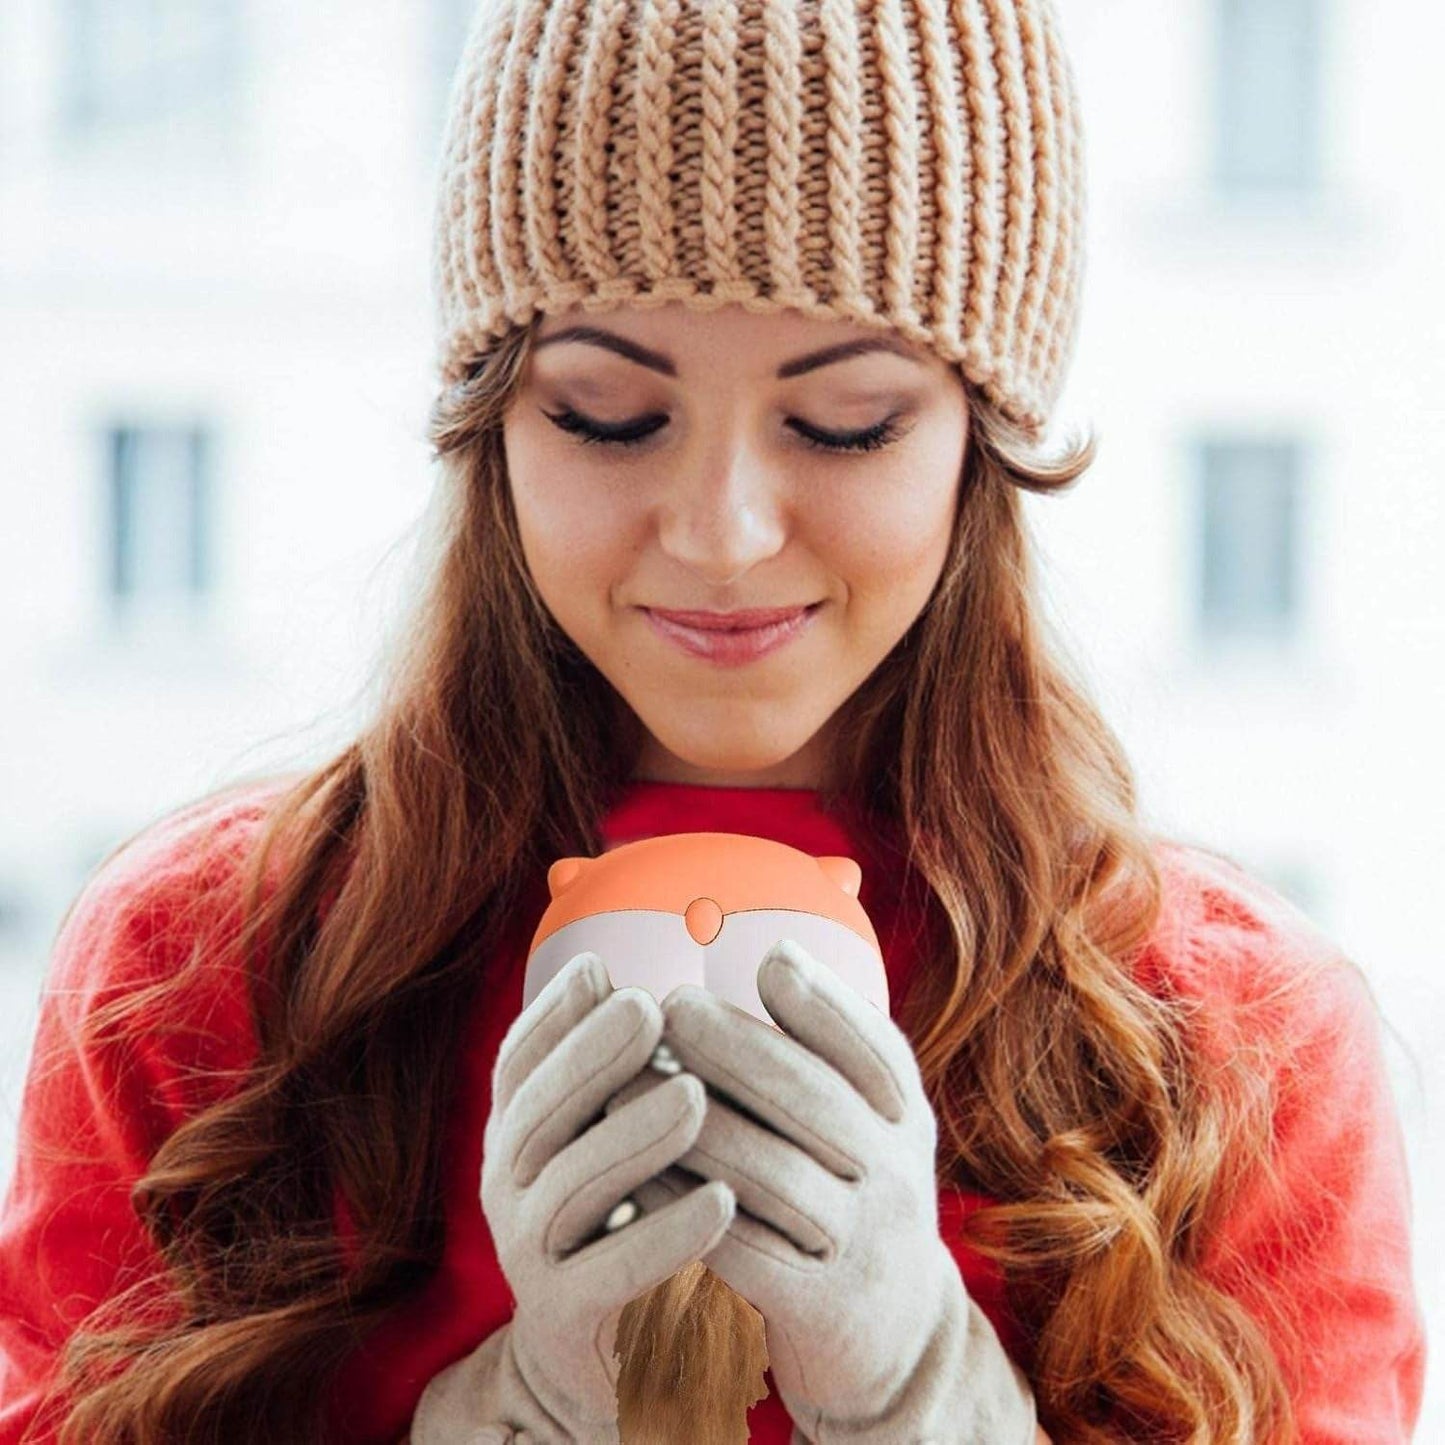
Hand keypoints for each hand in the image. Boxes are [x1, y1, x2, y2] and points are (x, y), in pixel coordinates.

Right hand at [412, 950, 736, 1442]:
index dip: (553, 1017)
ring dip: (633, 1137)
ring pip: (572, 1187)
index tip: (602, 970)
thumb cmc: (622, 1212)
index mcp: (518, 1133)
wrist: (606, 1353)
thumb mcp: (604, 1133)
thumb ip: (607, 1067)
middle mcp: (508, 1187)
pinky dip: (664, 1236)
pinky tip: (721, 1201)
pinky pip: (611, 1274)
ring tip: (694, 1098)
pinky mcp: (566, 1319)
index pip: (518, 1065)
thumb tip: (610, 968)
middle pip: (538, 1114)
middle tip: (651, 1010)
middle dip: (592, 1058)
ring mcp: (529, 1255)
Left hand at [640, 938, 1037, 1441]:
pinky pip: (747, 1253)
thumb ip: (830, 1052)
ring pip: (774, 1174)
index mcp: (903, 1117)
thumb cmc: (853, 1193)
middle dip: (737, 1046)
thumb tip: (775, 953)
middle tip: (668, 1008)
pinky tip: (635, 1180)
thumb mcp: (867, 1121)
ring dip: (694, 1125)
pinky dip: (687, 1212)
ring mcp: (864, 1245)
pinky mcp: (823, 1309)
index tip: (765, 957)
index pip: (874, 1048)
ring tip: (626, 1087)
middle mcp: (897, 1174)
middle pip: (815, 1100)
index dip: (822, 1001)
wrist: (894, 1334)